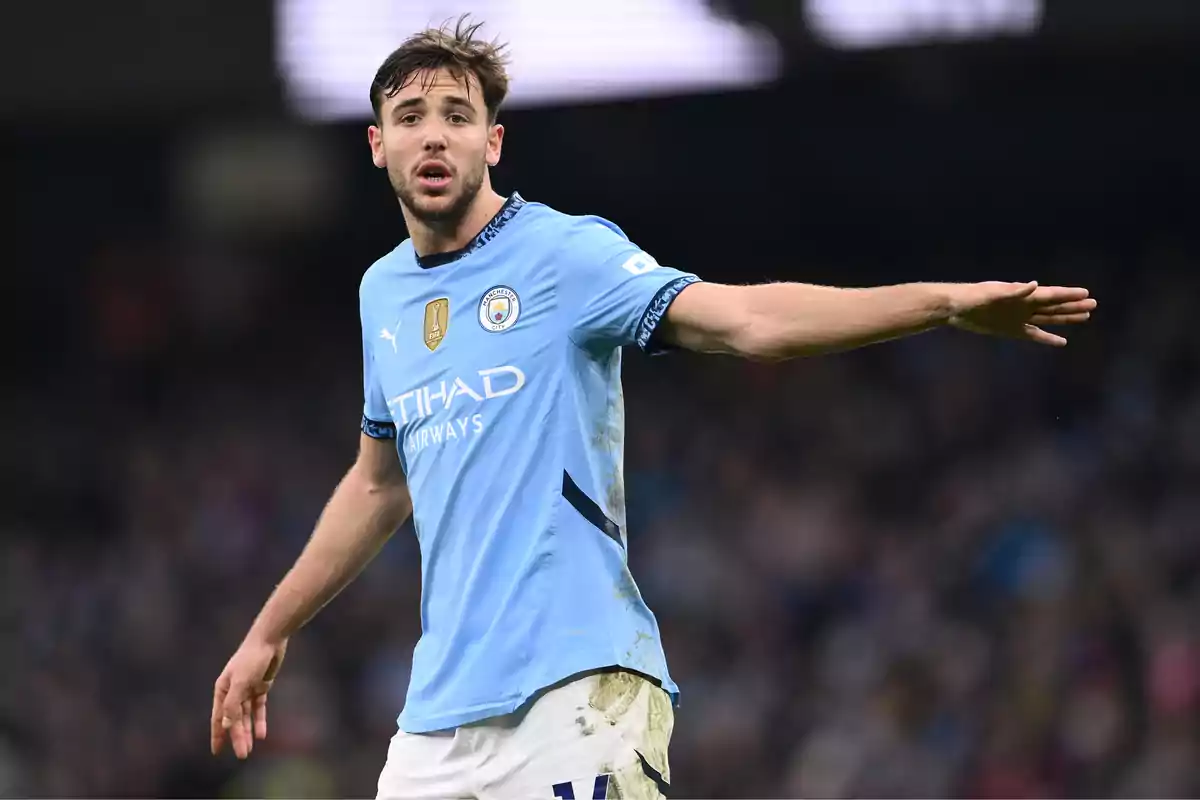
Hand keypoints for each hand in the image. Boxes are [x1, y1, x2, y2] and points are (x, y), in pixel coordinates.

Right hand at [211, 637, 287, 758]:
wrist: (270, 640)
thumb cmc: (251, 658)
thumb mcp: (240, 683)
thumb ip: (232, 704)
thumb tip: (225, 725)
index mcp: (222, 690)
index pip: (218, 718)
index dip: (217, 735)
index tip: (216, 752)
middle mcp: (232, 691)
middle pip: (233, 719)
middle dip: (237, 737)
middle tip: (242, 755)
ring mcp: (247, 690)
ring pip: (246, 716)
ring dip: (247, 731)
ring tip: (250, 748)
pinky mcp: (261, 686)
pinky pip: (258, 708)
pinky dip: (259, 720)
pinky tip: (261, 734)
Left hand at [947, 281, 1095, 345]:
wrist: (955, 308)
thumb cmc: (972, 296)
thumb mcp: (992, 293)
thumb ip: (1013, 291)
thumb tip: (1034, 285)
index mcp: (1022, 294)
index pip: (1050, 294)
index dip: (1068, 294)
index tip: (1086, 293)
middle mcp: (1024, 306)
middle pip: (1054, 306)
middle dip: (1073, 305)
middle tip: (1093, 304)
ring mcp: (1019, 318)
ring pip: (1049, 319)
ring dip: (1066, 318)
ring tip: (1085, 317)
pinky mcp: (1011, 330)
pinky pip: (1034, 335)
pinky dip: (1048, 338)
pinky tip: (1062, 342)